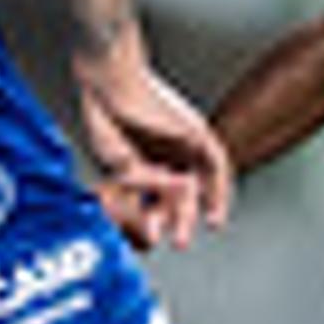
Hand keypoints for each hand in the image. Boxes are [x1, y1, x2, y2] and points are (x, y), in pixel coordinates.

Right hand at [72, 54, 231, 251]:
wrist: (110, 82)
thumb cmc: (105, 115)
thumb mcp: (119, 165)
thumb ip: (143, 185)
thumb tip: (166, 196)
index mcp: (144, 158)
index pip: (159, 194)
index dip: (157, 218)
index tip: (154, 237)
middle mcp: (166, 151)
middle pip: (183, 192)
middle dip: (180, 219)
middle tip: (179, 241)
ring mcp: (182, 141)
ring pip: (201, 180)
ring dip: (204, 206)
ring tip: (203, 226)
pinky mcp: (196, 130)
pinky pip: (216, 162)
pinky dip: (218, 185)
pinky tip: (213, 204)